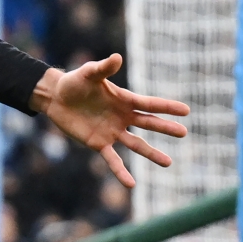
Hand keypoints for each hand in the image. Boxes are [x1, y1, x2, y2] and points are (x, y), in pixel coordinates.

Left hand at [34, 53, 190, 187]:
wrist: (56, 98)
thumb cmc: (75, 82)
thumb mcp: (88, 73)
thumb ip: (103, 68)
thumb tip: (116, 57)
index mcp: (123, 99)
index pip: (149, 104)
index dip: (167, 107)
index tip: (186, 110)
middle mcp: (122, 117)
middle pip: (148, 123)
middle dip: (165, 128)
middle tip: (184, 133)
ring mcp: (112, 131)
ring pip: (136, 144)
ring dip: (151, 153)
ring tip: (169, 163)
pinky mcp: (99, 143)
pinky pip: (113, 160)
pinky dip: (121, 172)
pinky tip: (131, 184)